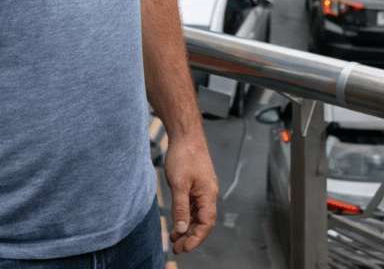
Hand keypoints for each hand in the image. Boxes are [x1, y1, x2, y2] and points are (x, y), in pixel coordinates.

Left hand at [164, 133, 217, 254]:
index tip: (185, 248)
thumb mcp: (179, 184)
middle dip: (190, 236)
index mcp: (208, 193)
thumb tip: (181, 229)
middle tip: (177, 248)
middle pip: (202, 221)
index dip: (197, 238)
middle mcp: (208, 193)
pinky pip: (192, 206)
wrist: (185, 134)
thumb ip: (180, 208)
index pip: (206, 223)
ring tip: (174, 240)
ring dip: (186, 228)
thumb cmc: (185, 154)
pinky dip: (184, 216)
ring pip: (196, 215)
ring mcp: (201, 189)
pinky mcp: (195, 185)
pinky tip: (176, 223)